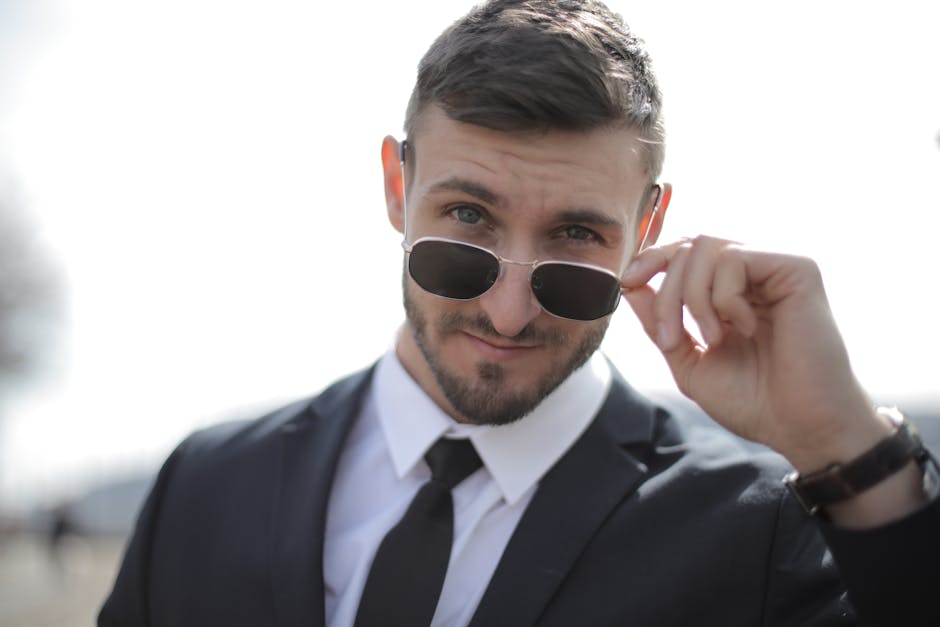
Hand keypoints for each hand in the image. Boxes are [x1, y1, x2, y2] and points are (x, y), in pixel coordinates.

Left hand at [620, 235, 891, 472]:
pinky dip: (725, 297)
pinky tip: (747, 328)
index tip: (627, 283)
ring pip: (706, 246)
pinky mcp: (798, 269)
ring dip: (692, 296)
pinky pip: (735, 258)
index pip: (683, 251)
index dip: (650, 259)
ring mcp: (776, 268)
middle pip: (688, 246)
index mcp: (731, 292)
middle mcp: (754, 274)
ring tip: (712, 338)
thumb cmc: (754, 401)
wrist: (801, 428)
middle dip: (666, 292)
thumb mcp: (689, 361)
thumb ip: (659, 323)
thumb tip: (630, 285)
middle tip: (670, 338)